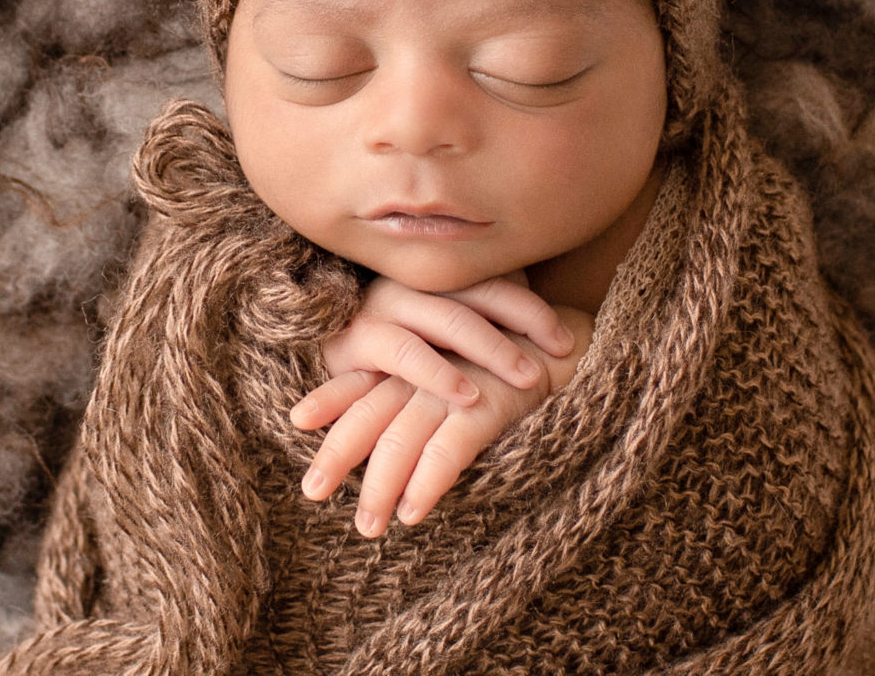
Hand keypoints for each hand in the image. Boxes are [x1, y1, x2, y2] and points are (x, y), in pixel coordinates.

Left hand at [290, 275, 592, 536]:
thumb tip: (386, 441)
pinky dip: (428, 482)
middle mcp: (432, 366)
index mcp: (421, 354)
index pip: (366, 377)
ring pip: (403, 435)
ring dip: (380, 484)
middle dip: (340, 452)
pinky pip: (451, 447)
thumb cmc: (513, 366)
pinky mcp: (494, 402)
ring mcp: (461, 382)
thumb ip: (423, 393)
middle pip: (372, 408)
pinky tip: (412, 513)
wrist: (578, 347)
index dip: (331, 397)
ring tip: (366, 526)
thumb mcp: (460, 373)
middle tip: (311, 491)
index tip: (296, 420)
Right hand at [315, 273, 576, 407]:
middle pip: (478, 294)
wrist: (317, 349)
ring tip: (529, 378)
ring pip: (448, 319)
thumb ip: (474, 317)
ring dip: (491, 348)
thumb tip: (543, 328)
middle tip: (561, 356)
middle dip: (523, 324)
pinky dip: (438, 373)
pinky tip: (468, 395)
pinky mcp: (356, 341)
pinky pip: (404, 353)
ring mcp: (382, 307)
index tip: (568, 339)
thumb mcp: (433, 328)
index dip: (534, 308)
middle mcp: (410, 281)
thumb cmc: (391, 345)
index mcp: (433, 273)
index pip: (494, 279)